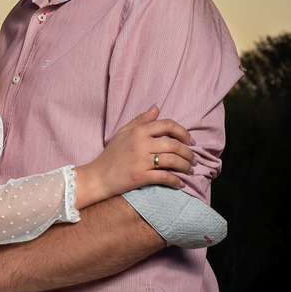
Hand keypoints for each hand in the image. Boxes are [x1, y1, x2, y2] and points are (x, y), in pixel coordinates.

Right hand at [75, 106, 194, 207]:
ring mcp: (140, 160)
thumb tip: (157, 107)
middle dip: (188, 153)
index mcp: (138, 131)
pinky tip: (179, 183)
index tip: (190, 141)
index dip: (183, 132)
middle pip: (174, 144)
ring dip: (185, 167)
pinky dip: (176, 181)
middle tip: (192, 159)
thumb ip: (140, 120)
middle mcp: (140, 144)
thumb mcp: (123, 133)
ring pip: (173, 161)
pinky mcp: (140, 176)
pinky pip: (165, 177)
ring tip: (188, 170)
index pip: (167, 125)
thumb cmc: (111, 155)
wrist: (98, 177)